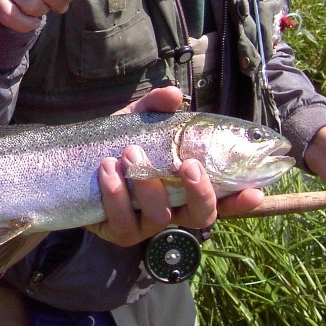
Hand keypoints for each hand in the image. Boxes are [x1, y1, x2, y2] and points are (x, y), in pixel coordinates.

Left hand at [87, 86, 264, 244]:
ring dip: (147, 183)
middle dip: (200, 191)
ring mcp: (145, 223)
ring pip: (160, 216)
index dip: (242, 199)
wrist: (70, 163)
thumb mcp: (136, 121)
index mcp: (185, 186)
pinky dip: (115, 193)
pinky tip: (107, 170)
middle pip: (201, 215)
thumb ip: (155, 108)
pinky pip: (123, 222)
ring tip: (129, 152)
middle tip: (187, 164)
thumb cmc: (114, 143)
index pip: (223, 197)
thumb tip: (174, 95)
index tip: (255, 190)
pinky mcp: (117, 231)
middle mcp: (172, 209)